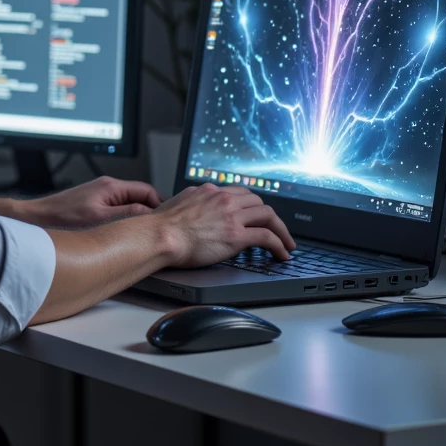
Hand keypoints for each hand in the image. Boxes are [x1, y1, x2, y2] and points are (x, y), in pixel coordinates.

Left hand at [24, 176, 160, 230]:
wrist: (38, 218)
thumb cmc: (62, 217)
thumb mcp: (100, 218)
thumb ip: (127, 214)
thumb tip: (149, 214)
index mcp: (112, 186)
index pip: (147, 190)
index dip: (159, 205)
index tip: (163, 221)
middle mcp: (107, 187)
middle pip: (140, 197)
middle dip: (149, 213)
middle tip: (154, 230)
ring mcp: (100, 195)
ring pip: (129, 204)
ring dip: (136, 217)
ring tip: (139, 234)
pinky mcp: (94, 204)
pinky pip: (117, 209)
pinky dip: (123, 220)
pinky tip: (121, 233)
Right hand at [154, 183, 295, 268]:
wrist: (159, 236)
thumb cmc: (161, 227)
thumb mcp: (177, 204)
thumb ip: (190, 203)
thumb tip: (190, 208)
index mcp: (210, 192)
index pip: (241, 193)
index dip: (253, 205)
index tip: (258, 214)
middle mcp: (224, 199)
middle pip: (259, 202)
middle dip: (271, 217)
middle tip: (276, 229)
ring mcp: (232, 216)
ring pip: (269, 216)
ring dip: (281, 230)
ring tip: (287, 243)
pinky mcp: (236, 235)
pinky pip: (267, 237)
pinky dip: (279, 245)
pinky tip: (282, 253)